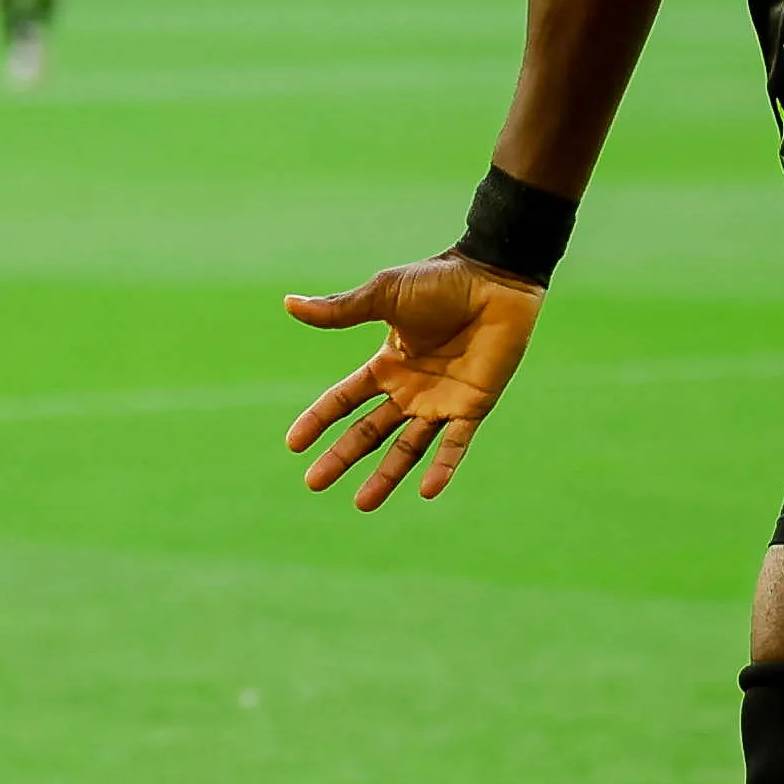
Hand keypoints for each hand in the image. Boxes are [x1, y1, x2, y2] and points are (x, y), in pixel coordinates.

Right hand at [281, 255, 543, 509]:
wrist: (495, 279)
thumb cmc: (441, 281)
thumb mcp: (384, 295)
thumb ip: (341, 309)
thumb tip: (288, 304)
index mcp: (387, 364)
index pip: (344, 399)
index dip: (319, 420)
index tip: (294, 444)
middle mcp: (410, 390)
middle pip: (369, 432)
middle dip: (342, 457)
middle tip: (313, 483)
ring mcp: (441, 402)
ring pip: (407, 449)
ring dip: (386, 477)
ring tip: (362, 503)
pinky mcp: (473, 407)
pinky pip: (455, 444)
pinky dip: (442, 467)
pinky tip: (428, 491)